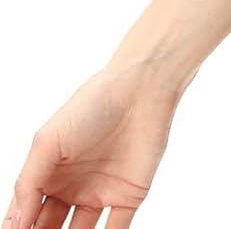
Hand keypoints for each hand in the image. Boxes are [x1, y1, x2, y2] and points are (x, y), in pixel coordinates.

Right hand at [5, 61, 184, 227]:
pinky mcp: (128, 196)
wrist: (142, 88)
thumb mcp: (48, 141)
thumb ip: (28, 184)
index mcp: (49, 174)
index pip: (27, 214)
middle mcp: (72, 187)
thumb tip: (15, 225)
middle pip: (49, 228)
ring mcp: (100, 193)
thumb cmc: (92, 105)